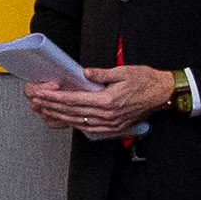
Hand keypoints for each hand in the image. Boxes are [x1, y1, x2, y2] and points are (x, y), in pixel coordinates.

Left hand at [26, 61, 174, 139]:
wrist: (164, 94)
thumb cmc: (147, 81)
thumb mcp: (123, 71)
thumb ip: (101, 73)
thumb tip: (85, 73)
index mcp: (108, 101)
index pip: (74, 100)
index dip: (55, 97)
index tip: (42, 94)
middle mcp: (108, 115)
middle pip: (72, 112)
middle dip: (51, 107)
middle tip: (36, 102)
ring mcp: (110, 123)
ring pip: (77, 122)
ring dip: (58, 116)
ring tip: (43, 111)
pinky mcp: (113, 127)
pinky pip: (88, 128)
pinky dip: (73, 123)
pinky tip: (63, 120)